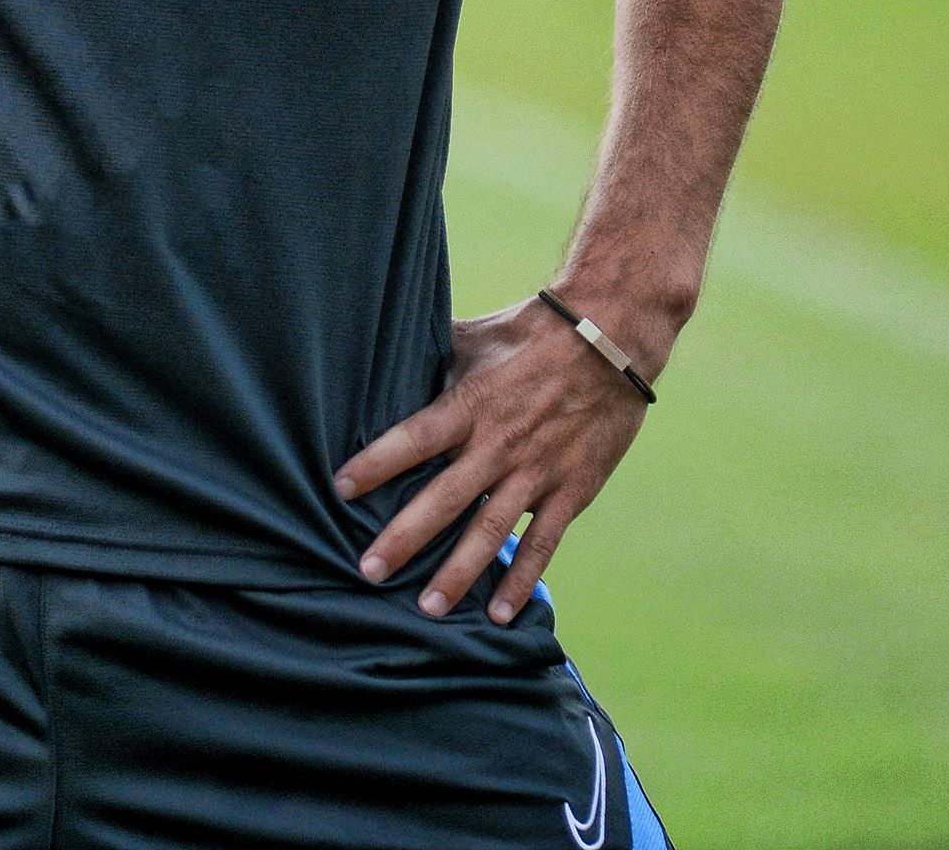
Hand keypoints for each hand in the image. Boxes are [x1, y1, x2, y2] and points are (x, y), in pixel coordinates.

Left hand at [332, 292, 654, 623]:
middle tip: (369, 569)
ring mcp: (536, 472)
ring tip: (427, 608)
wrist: (608, 341)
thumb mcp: (471, 338)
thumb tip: (383, 352)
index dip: (376, 463)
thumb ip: (429, 355)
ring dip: (457, 574)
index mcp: (469, 405)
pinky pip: (544, 543)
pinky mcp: (571, 490)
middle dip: (404, 538)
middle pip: (443, 499)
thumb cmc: (528, 334)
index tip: (340, 488)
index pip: (412, 439)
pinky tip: (500, 614)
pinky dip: (521, 580)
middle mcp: (498, 444)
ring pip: (489, 532)